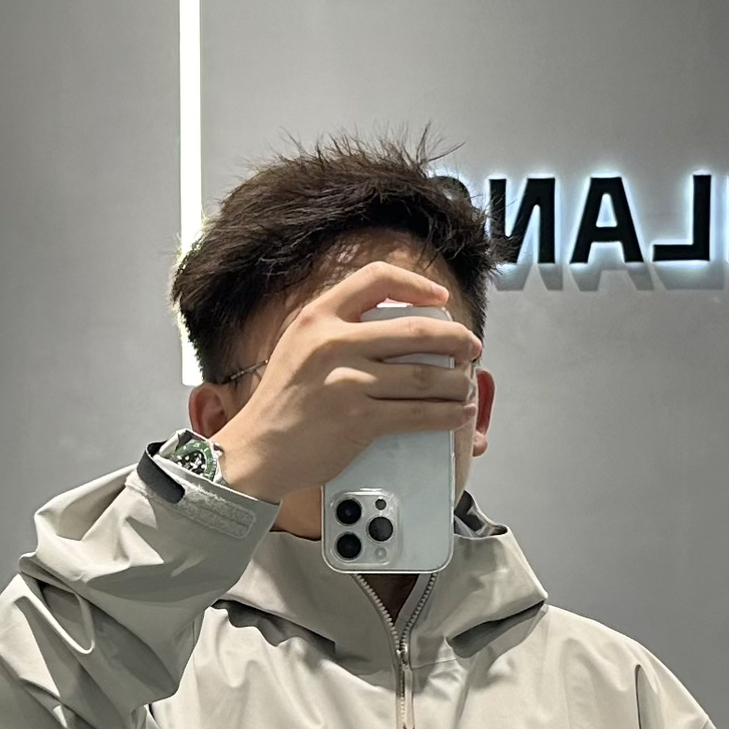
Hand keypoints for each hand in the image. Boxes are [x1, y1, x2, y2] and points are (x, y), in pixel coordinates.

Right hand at [207, 259, 480, 505]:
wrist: (257, 449)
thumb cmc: (281, 402)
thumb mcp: (299, 347)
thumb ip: (338, 332)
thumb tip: (394, 331)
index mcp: (318, 318)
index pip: (376, 279)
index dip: (416, 285)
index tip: (440, 300)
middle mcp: (333, 344)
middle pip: (413, 330)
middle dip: (455, 339)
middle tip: (471, 347)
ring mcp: (347, 382)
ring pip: (423, 376)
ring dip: (457, 382)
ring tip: (467, 386)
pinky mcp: (359, 419)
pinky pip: (417, 413)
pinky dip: (446, 415)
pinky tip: (458, 414)